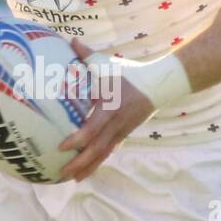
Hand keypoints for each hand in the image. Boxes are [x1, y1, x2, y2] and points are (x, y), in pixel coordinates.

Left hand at [57, 40, 155, 182]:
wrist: (158, 85)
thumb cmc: (129, 74)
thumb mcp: (108, 64)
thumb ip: (87, 55)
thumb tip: (71, 41)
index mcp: (110, 108)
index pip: (93, 128)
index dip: (77, 139)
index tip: (62, 146)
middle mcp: (116, 124)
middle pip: (96, 149)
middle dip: (80, 162)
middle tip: (62, 173)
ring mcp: (121, 131)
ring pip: (104, 154)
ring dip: (88, 167)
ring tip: (73, 179)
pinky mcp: (124, 134)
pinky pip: (109, 151)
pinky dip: (98, 162)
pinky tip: (87, 172)